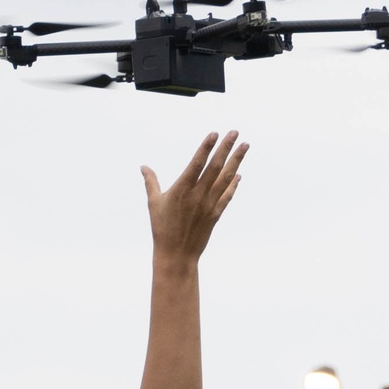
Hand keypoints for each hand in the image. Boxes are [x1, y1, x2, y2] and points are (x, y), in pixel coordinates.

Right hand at [141, 131, 247, 263]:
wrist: (176, 255)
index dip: (207, 147)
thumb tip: (143, 167)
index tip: (215, 133)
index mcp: (182, 189)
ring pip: (225, 178)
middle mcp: (198, 195)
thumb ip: (151, 182)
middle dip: (226, 148)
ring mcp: (209, 205)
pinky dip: (233, 184)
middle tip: (235, 132)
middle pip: (215, 167)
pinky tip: (239, 174)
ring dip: (236, 161)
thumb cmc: (162, 229)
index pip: (197, 163)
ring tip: (245, 146)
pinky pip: (227, 196)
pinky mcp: (215, 215)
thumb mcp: (154, 203)